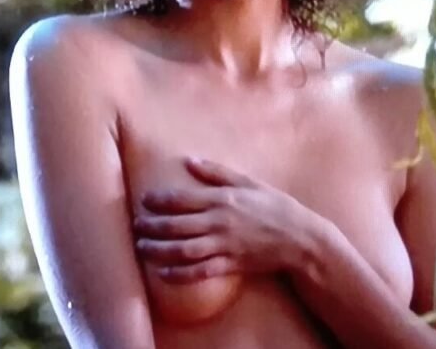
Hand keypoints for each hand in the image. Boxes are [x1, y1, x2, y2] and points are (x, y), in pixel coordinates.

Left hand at [133, 157, 325, 283]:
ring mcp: (225, 245)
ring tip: (141, 248)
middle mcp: (220, 222)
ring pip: (184, 250)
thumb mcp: (248, 182)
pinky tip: (163, 274)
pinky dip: (180, 274)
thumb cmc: (274, 206)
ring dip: (159, 250)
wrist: (300, 239)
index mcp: (223, 199)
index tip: (143, 200)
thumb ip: (217, 172)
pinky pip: (200, 272)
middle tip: (135, 225)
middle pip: (177, 225)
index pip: (183, 199)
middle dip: (152, 226)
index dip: (160, 200)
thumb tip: (189, 160)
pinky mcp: (231, 265)